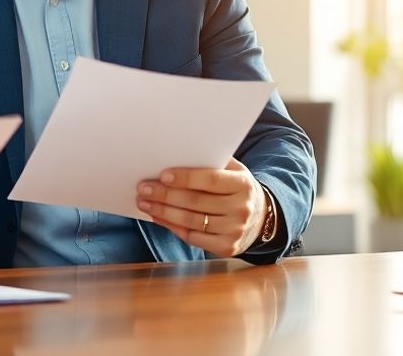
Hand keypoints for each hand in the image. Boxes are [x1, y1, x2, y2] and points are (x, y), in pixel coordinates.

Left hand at [136, 157, 267, 257]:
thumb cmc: (235, 188)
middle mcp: (241, 209)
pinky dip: (172, 227)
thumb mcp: (233, 171)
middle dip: (165, 195)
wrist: (259, 218)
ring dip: (163, 212)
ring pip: (191, 221)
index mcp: (243, 184)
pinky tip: (157, 217)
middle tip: (143, 188)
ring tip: (144, 203)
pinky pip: (193, 237)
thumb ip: (211, 163)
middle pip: (196, 202)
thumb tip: (176, 155)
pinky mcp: (227, 248)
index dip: (186, 178)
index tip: (163, 175)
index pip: (211, 180)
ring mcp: (235, 230)